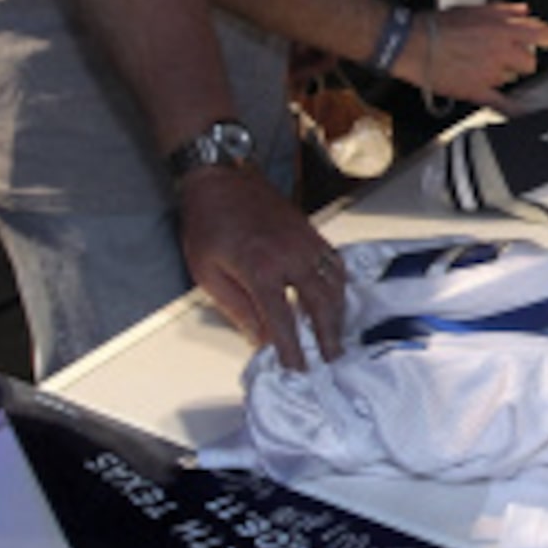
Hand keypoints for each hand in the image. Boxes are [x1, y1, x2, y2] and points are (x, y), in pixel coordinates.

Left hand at [175, 166, 344, 367]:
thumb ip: (236, 307)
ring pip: (333, 285)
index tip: (297, 368)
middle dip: (327, 336)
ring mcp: (305, 243)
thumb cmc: (207, 223)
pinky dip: (340, 285)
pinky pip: (335, 263)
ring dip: (337, 313)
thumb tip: (257, 337)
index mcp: (259, 270)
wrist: (220, 180)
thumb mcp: (207, 273)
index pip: (282, 321)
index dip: (291, 349)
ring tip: (337, 335)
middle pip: (319, 305)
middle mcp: (289, 257)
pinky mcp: (311, 233)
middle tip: (331, 357)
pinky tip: (337, 298)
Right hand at [407, 3, 547, 100]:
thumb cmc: (438, 25)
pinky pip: (503, 104)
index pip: (543, 34)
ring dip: (503, 74)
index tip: (543, 40)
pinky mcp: (479, 91)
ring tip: (482, 66)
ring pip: (512, 79)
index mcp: (503, 29)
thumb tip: (522, 11)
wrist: (413, 45)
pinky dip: (515, 110)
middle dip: (521, 59)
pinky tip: (524, 113)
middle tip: (507, 55)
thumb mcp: (474, 8)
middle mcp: (502, 52)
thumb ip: (503, 10)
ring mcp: (492, 74)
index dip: (545, 37)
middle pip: (530, 62)